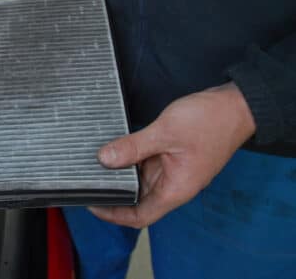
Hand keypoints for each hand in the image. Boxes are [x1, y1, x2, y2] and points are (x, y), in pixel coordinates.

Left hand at [88, 83, 255, 227]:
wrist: (236, 105)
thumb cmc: (210, 121)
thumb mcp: (166, 133)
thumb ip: (133, 147)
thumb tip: (104, 159)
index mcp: (175, 189)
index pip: (139, 216)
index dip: (113, 214)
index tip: (92, 203)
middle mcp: (173, 184)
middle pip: (136, 199)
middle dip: (112, 191)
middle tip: (85, 178)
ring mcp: (172, 170)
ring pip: (139, 180)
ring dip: (119, 173)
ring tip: (93, 163)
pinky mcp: (171, 155)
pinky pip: (145, 163)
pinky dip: (129, 158)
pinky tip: (113, 148)